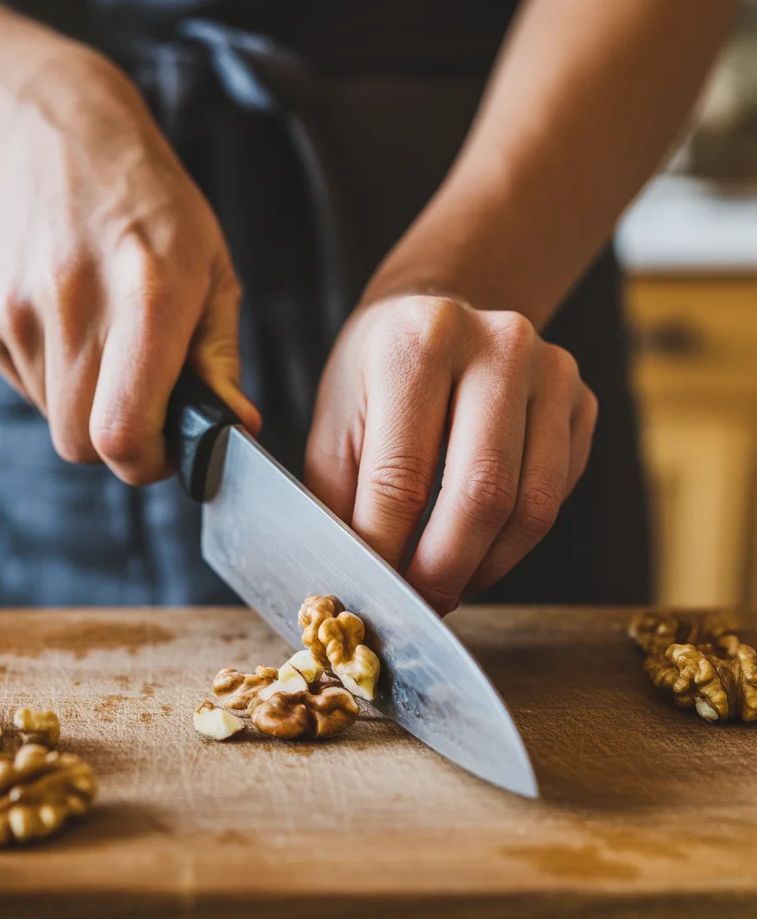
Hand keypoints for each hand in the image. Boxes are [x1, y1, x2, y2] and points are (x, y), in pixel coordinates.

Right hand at [0, 47, 258, 483]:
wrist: (59, 141)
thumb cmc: (154, 211)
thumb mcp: (212, 274)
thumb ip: (220, 361)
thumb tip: (235, 430)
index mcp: (148, 296)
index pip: (124, 433)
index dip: (147, 464)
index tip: (167, 450)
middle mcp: (75, 303)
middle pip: (81, 443)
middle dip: (119, 443)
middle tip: (146, 406)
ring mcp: (19, 308)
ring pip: (54, 418)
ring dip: (88, 404)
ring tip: (109, 343)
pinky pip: (27, 387)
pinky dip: (56, 377)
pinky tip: (73, 323)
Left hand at [305, 294, 596, 613]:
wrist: (433, 312)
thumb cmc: (375, 377)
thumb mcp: (335, 425)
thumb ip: (343, 501)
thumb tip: (360, 582)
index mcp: (420, 342)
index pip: (403, 476)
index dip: (387, 551)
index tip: (376, 593)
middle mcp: (498, 344)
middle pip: (482, 494)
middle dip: (445, 570)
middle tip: (420, 606)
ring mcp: (553, 370)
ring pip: (533, 506)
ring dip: (487, 566)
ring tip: (449, 585)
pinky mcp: (583, 400)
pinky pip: (558, 495)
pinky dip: (516, 540)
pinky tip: (481, 545)